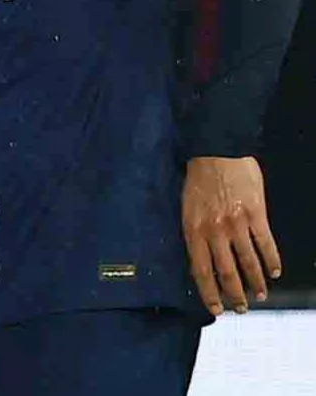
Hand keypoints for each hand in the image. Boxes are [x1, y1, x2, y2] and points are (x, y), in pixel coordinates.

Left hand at [183, 155, 279, 314]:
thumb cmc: (198, 178)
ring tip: (259, 296)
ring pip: (248, 262)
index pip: (200, 270)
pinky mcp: (256, 214)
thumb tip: (200, 258)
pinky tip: (274, 272)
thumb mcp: (186, 207)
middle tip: (240, 309)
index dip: (209, 293)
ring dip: (255, 282)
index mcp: (193, 229)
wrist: (216, 151)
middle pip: (225, 272)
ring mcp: (236, 223)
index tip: (215, 308)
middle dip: (234, 294)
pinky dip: (271, 260)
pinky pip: (265, 243)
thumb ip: (194, 232)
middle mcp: (214, 231)